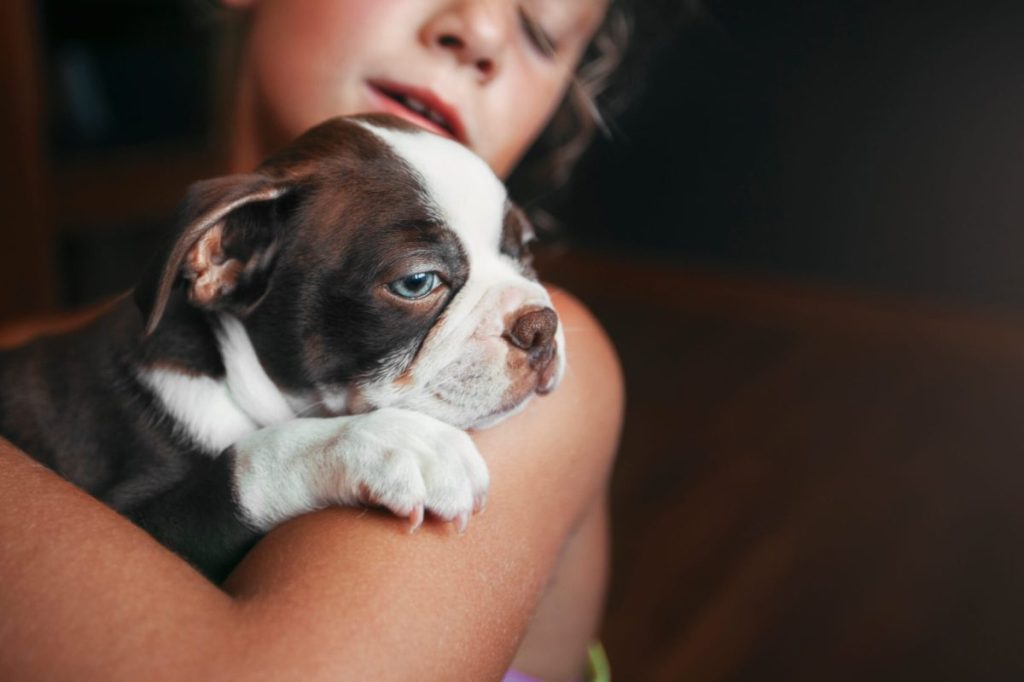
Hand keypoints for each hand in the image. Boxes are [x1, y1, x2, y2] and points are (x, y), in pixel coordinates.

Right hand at [231, 408, 489, 532]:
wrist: (270, 471)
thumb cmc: (334, 479)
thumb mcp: (382, 471)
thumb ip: (416, 479)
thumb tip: (459, 511)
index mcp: (406, 426)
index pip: (456, 443)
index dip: (474, 475)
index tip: (478, 507)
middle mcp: (392, 427)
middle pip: (445, 453)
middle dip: (461, 489)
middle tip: (460, 523)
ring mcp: (367, 440)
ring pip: (423, 462)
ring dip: (443, 493)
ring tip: (446, 521)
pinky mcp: (343, 458)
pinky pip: (386, 473)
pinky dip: (406, 496)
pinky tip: (409, 519)